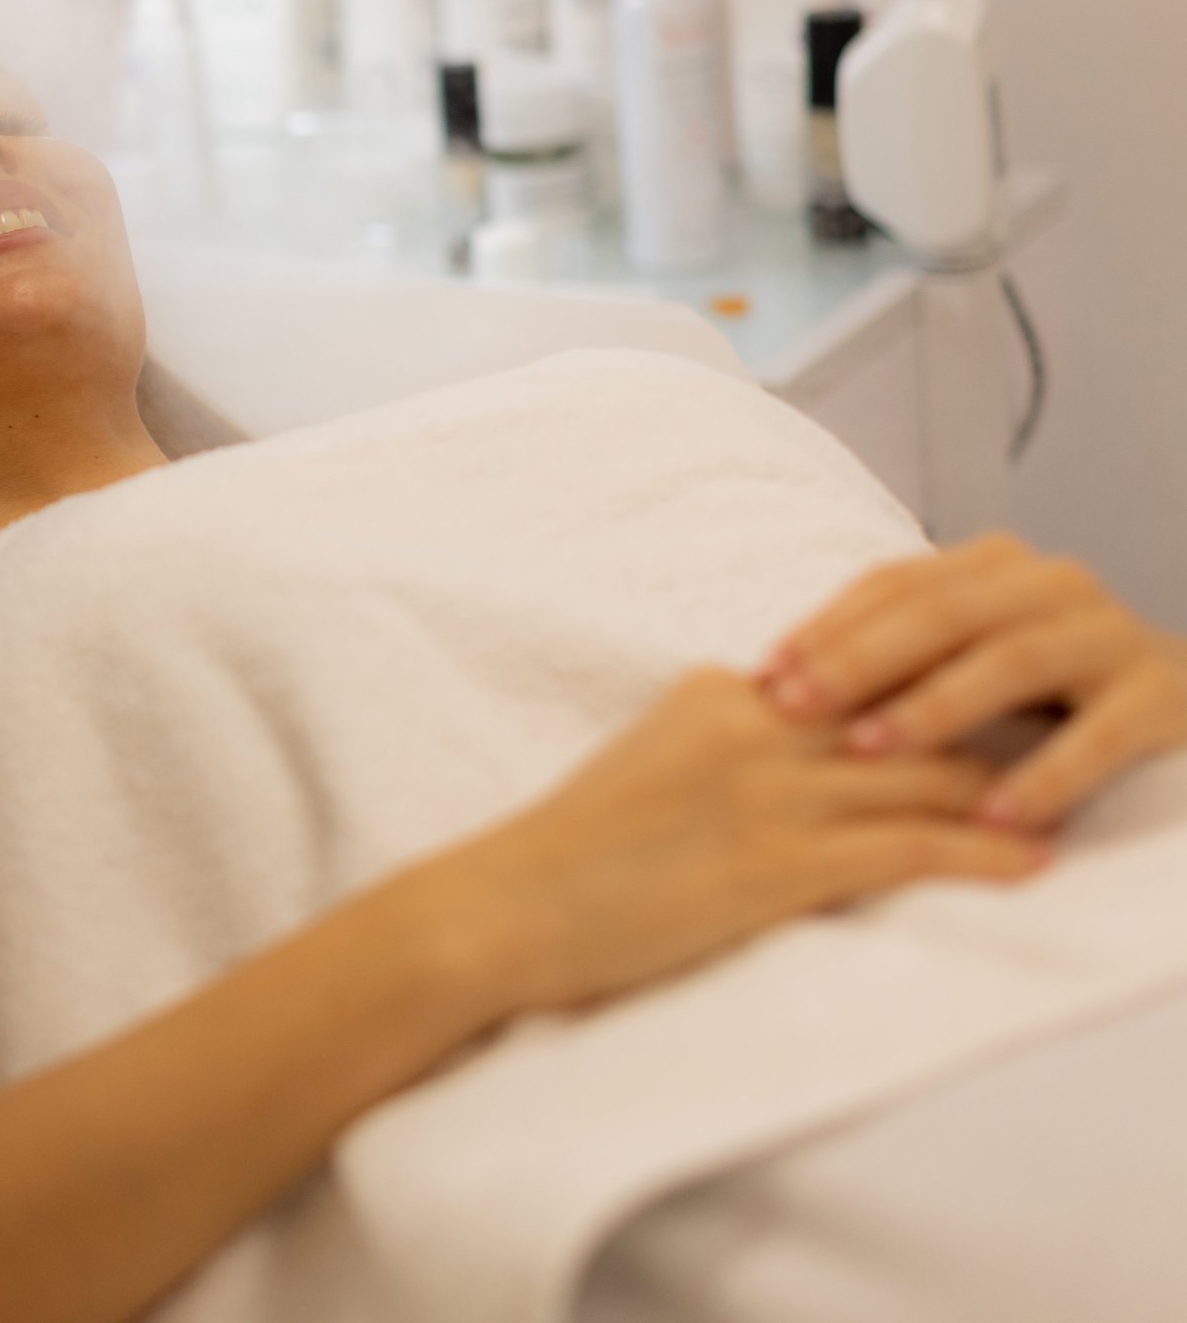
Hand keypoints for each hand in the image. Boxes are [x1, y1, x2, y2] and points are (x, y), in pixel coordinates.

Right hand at [449, 668, 1045, 1015]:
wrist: (509, 905)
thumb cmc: (574, 850)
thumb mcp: (651, 757)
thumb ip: (728, 736)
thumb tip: (794, 736)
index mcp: (719, 691)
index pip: (856, 667)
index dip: (931, 678)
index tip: (985, 690)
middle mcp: (753, 724)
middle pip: (907, 709)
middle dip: (988, 723)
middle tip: (1052, 739)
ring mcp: (767, 793)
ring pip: (925, 772)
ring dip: (1008, 789)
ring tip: (1064, 799)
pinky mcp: (777, 865)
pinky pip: (908, 848)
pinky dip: (982, 852)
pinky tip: (1027, 861)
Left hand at [761, 534, 1186, 833]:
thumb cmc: (1048, 697)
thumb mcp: (967, 663)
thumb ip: (893, 660)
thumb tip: (765, 687)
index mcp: (994, 568)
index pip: (892, 585)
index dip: (823, 627)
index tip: (760, 676)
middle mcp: (1053, 584)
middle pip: (940, 612)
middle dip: (858, 660)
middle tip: (793, 709)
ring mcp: (1114, 634)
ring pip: (1011, 659)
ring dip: (935, 707)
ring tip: (871, 751)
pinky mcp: (1168, 696)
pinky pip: (1102, 735)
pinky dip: (1045, 775)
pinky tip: (994, 817)